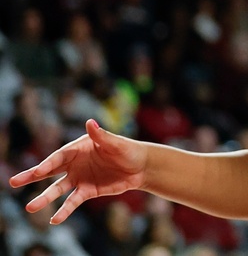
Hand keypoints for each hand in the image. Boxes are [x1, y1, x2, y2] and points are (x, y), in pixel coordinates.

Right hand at [9, 119, 146, 223]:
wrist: (140, 167)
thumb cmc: (128, 150)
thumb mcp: (116, 143)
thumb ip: (101, 136)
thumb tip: (90, 122)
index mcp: (78, 148)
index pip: (59, 157)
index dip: (48, 164)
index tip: (37, 171)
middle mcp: (74, 164)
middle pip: (49, 171)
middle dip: (31, 176)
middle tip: (13, 182)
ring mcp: (79, 178)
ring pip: (57, 189)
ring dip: (44, 198)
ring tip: (30, 208)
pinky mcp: (86, 191)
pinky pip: (72, 202)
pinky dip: (64, 211)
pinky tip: (54, 220)